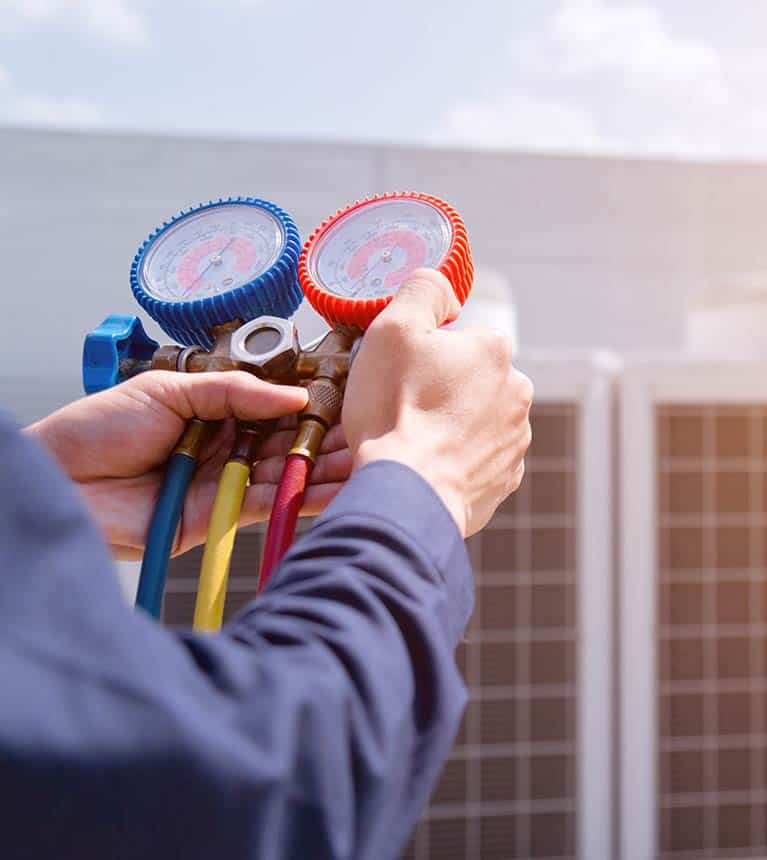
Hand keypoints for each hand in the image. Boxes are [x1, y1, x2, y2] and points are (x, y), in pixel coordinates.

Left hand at [27, 371, 352, 558]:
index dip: (314, 407)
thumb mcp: (169, 391)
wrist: (56, 481)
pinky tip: (335, 491)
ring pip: (288, 476)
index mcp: (215, 412)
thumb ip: (233, 393)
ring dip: (328, 472)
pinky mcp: (219, 519)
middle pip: (291, 444)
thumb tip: (294, 397)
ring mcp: (225, 484)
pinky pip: (268, 505)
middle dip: (332, 442)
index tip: (352, 402)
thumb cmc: (95, 428)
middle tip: (375, 436)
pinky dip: (302, 499)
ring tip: (370, 465)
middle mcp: (227, 448)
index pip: (277, 408)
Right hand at [343, 268, 532, 536]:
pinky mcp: (504, 480)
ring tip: (408, 442)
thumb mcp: (394, 329)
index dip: (420, 356)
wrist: (408, 493)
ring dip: (445, 427)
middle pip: (466, 381)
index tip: (398, 376)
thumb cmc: (397, 411)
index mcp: (495, 351)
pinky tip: (424, 466)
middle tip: (398, 410)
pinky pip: (474, 461)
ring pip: (472, 421)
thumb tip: (443, 285)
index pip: (456, 340)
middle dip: (436, 392)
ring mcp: (515, 440)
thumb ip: (423, 291)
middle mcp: (517, 392)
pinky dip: (451, 462)